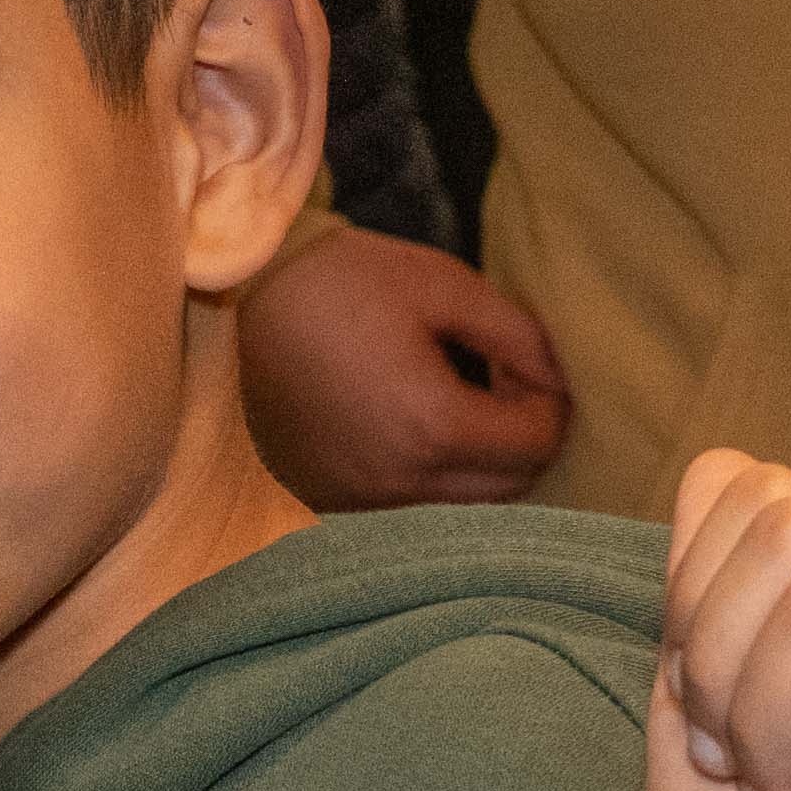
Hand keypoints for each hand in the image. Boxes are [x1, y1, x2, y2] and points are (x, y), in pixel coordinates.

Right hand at [238, 222, 571, 508]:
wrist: (234, 304)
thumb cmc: (337, 283)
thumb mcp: (440, 285)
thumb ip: (515, 332)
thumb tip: (557, 374)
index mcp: (432, 425)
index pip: (537, 441)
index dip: (550, 396)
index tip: (523, 358)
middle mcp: (401, 482)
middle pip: (511, 487)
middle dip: (525, 436)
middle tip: (503, 379)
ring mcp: (364, 501)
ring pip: (466, 506)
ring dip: (483, 462)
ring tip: (463, 401)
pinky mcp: (335, 502)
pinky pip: (415, 507)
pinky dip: (436, 475)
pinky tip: (418, 426)